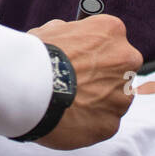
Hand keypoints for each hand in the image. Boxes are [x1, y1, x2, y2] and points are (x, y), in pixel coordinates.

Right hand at [26, 15, 143, 150]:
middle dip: (101, 78)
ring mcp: (121, 95)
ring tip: (67, 104)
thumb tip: (71, 41)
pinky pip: (102, 123)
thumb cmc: (37, 55)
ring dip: (96, 102)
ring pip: (113, 100)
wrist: (28, 87)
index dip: (94, 53)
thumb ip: (71, 35)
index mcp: (112, 31)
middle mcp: (126, 60)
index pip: (112, 41)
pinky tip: (67, 119)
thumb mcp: (53, 30)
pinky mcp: (111, 124)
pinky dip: (87, 124)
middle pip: (120, 71)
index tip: (80, 61)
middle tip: (76, 84)